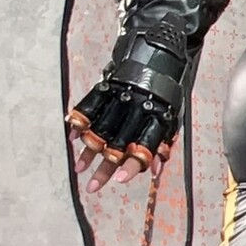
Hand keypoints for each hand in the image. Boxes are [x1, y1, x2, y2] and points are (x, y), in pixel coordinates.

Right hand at [67, 77, 180, 194]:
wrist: (159, 58)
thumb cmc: (165, 97)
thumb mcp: (172, 121)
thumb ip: (163, 147)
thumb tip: (155, 172)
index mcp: (158, 118)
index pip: (145, 147)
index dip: (132, 165)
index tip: (120, 181)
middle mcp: (138, 109)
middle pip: (118, 144)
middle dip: (104, 168)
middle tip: (93, 187)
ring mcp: (121, 97)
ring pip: (101, 128)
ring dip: (89, 151)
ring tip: (79, 169)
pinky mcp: (108, 87)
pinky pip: (90, 106)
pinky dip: (80, 121)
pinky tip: (73, 137)